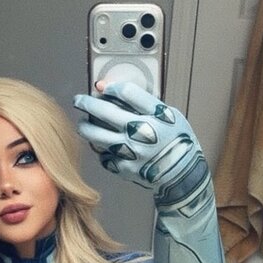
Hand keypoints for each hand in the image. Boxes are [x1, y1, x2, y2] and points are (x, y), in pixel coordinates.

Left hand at [73, 80, 206, 197]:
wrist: (183, 174)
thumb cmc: (178, 142)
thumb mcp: (170, 115)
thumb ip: (146, 103)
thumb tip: (117, 91)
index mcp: (156, 115)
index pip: (126, 92)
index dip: (111, 87)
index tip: (104, 87)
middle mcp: (141, 132)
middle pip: (105, 111)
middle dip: (87, 103)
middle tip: (79, 100)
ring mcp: (131, 151)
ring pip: (96, 135)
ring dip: (85, 126)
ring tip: (83, 123)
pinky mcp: (125, 167)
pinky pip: (104, 155)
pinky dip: (101, 150)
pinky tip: (102, 146)